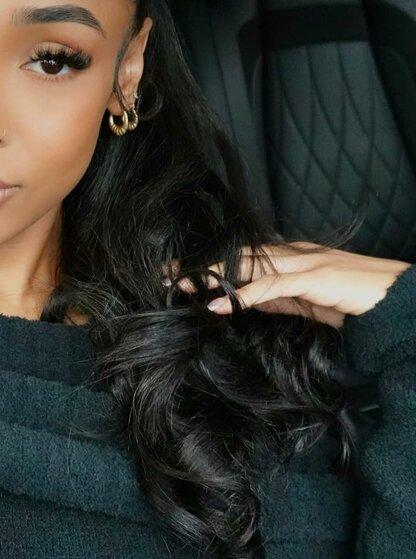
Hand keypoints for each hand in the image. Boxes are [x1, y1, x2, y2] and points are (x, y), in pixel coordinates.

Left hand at [162, 242, 411, 328]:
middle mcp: (293, 252)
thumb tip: (244, 302)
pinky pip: (271, 285)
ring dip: (212, 276)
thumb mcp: (307, 303)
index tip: (178, 273)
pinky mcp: (315, 277)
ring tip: (182, 286)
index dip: (209, 263)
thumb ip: (277, 299)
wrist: (396, 299)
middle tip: (165, 276)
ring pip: (247, 264)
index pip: (241, 257)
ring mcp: (304, 261)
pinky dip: (243, 295)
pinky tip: (221, 305)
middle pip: (236, 255)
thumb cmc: (355, 301)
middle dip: (200, 265)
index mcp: (291, 256)